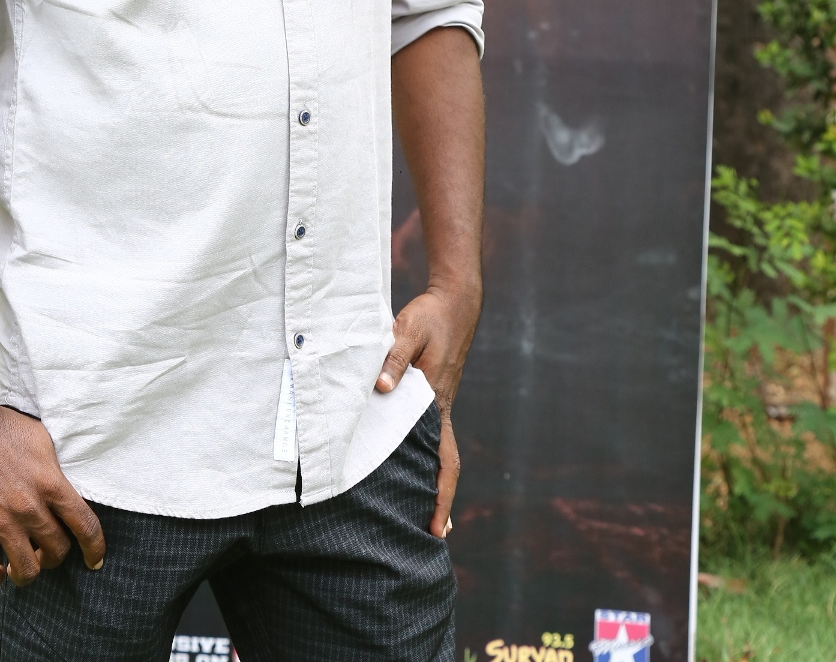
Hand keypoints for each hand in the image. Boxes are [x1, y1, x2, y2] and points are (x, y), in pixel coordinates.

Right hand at [0, 394, 104, 586]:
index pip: (85, 525)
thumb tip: (68, 493)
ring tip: (21, 564)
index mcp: (50, 482)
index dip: (95, 548)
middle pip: (57, 551)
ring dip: (27, 571)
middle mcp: (28, 506)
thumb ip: (56, 472)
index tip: (95, 560)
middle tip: (44, 551)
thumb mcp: (41, 441)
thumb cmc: (2, 427)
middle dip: (54, 556)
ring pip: (27, 569)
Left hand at [375, 283, 481, 538]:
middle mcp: (441, 408)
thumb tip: (380, 390)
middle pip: (445, 463)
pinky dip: (422, 451)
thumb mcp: (408, 330)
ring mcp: (439, 401)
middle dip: (440, 499)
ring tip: (417, 506)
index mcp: (438, 401)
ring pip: (436, 449)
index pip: (445, 459)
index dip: (442, 494)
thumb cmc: (430, 315)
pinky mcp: (432, 391)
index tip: (438, 526)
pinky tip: (408, 457)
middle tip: (432, 535)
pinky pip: (428, 429)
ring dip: (431, 478)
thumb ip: (392, 358)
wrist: (454, 301)